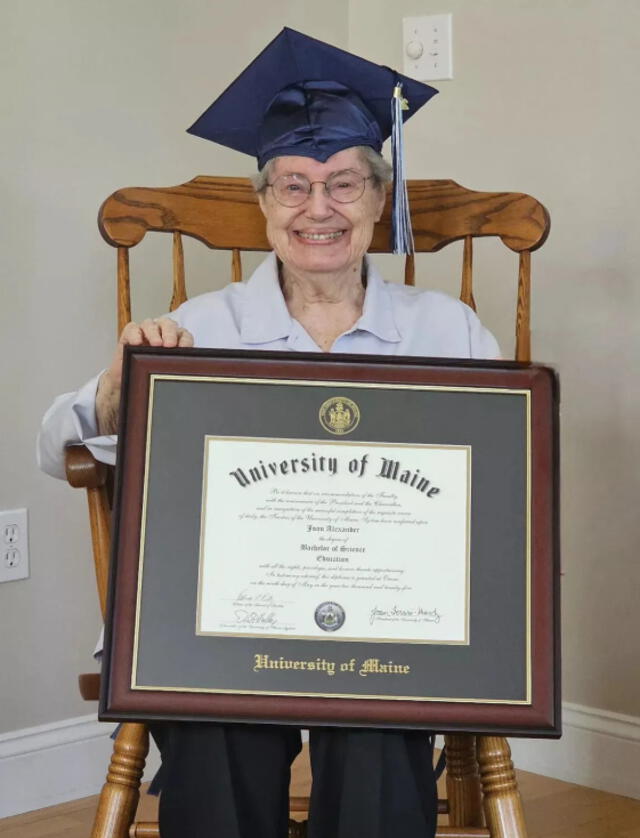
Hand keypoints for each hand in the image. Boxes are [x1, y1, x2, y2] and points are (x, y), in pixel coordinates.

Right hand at [96, 318, 193, 433]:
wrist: (130, 385)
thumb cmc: (151, 376)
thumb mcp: (166, 373)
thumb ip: (178, 369)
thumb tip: (191, 372)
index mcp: (175, 340)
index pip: (184, 334)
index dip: (185, 340)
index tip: (185, 349)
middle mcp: (161, 332)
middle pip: (168, 324)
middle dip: (170, 333)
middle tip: (170, 345)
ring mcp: (144, 332)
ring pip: (150, 324)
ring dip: (154, 333)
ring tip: (156, 344)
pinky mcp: (129, 334)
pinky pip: (132, 328)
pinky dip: (135, 333)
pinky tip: (137, 342)